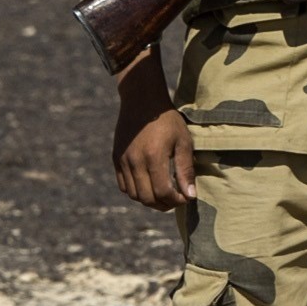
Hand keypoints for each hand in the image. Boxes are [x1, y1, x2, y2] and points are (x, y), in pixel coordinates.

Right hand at [112, 54, 195, 209]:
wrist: (142, 101)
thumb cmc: (168, 120)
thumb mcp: (183, 142)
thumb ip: (185, 170)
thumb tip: (190, 195)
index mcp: (153, 157)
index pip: (163, 192)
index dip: (176, 200)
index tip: (186, 197)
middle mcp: (135, 161)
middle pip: (147, 198)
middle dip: (164, 204)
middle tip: (176, 199)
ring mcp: (122, 161)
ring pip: (134, 195)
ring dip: (149, 200)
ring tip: (164, 195)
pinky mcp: (116, 159)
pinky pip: (123, 185)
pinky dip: (136, 192)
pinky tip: (149, 186)